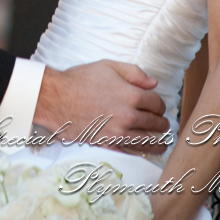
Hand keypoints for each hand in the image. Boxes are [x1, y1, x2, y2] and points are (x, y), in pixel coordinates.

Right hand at [33, 60, 169, 154]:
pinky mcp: (109, 145)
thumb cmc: (80, 80)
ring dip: (158, 141)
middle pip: (156, 123)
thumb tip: (154, 83)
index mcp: (131, 94)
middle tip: (162, 123)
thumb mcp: (108, 66)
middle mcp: (128, 116)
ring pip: (148, 141)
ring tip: (162, 142)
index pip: (157, 103)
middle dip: (161, 122)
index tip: (158, 106)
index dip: (160, 104)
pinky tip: (146, 151)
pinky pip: (132, 152)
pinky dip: (143, 152)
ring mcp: (119, 133)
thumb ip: (134, 73)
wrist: (57, 99)